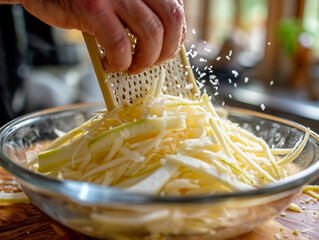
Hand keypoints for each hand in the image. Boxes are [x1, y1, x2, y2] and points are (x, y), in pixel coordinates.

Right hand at [20, 0, 186, 73]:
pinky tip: (110, 64)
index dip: (176, 37)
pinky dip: (120, 62)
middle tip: (151, 63)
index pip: (176, 11)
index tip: (167, 51)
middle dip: (166, 51)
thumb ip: (140, 12)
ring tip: (130, 67)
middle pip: (171, 21)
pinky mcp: (94, 8)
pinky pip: (120, 46)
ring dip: (144, 60)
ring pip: (151, 35)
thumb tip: (161, 43)